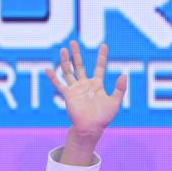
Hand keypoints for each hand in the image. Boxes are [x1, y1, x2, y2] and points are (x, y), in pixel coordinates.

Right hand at [45, 42, 126, 164]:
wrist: (91, 128)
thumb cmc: (103, 117)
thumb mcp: (115, 102)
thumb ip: (119, 89)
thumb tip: (123, 74)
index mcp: (97, 84)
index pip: (99, 67)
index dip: (101, 56)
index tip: (103, 45)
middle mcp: (85, 84)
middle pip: (79, 65)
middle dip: (76, 54)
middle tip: (73, 42)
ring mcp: (76, 89)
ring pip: (68, 71)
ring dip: (65, 61)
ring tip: (63, 49)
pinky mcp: (68, 95)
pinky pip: (59, 85)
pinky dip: (53, 77)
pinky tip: (47, 69)